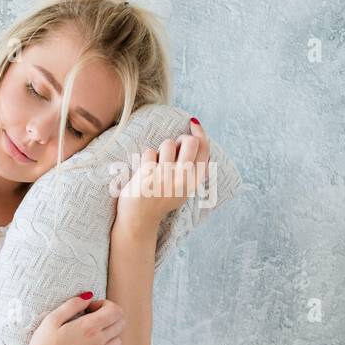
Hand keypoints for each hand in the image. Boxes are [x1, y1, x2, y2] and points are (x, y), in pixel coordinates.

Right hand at [21, 295, 125, 344]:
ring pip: (118, 340)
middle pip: (121, 323)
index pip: (115, 310)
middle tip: (92, 318)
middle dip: (110, 316)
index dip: (105, 304)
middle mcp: (98, 342)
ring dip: (109, 333)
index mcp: (88, 328)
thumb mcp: (51, 320)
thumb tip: (88, 296)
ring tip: (92, 333)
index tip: (91, 307)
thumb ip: (72, 305)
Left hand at [116, 117, 210, 233]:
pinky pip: (149, 152)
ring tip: (156, 164)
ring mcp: (165, 176)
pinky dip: (145, 158)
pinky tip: (144, 171)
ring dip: (160, 150)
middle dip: (180, 139)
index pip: (205, 149)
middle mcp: (183, 179)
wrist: (139, 220)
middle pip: (190, 141)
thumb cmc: (161, 201)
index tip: (193, 124)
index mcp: (194, 182)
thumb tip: (198, 138)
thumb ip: (193, 170)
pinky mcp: (148, 175)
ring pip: (168, 143)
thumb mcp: (184, 189)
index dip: (200, 133)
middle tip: (172, 149)